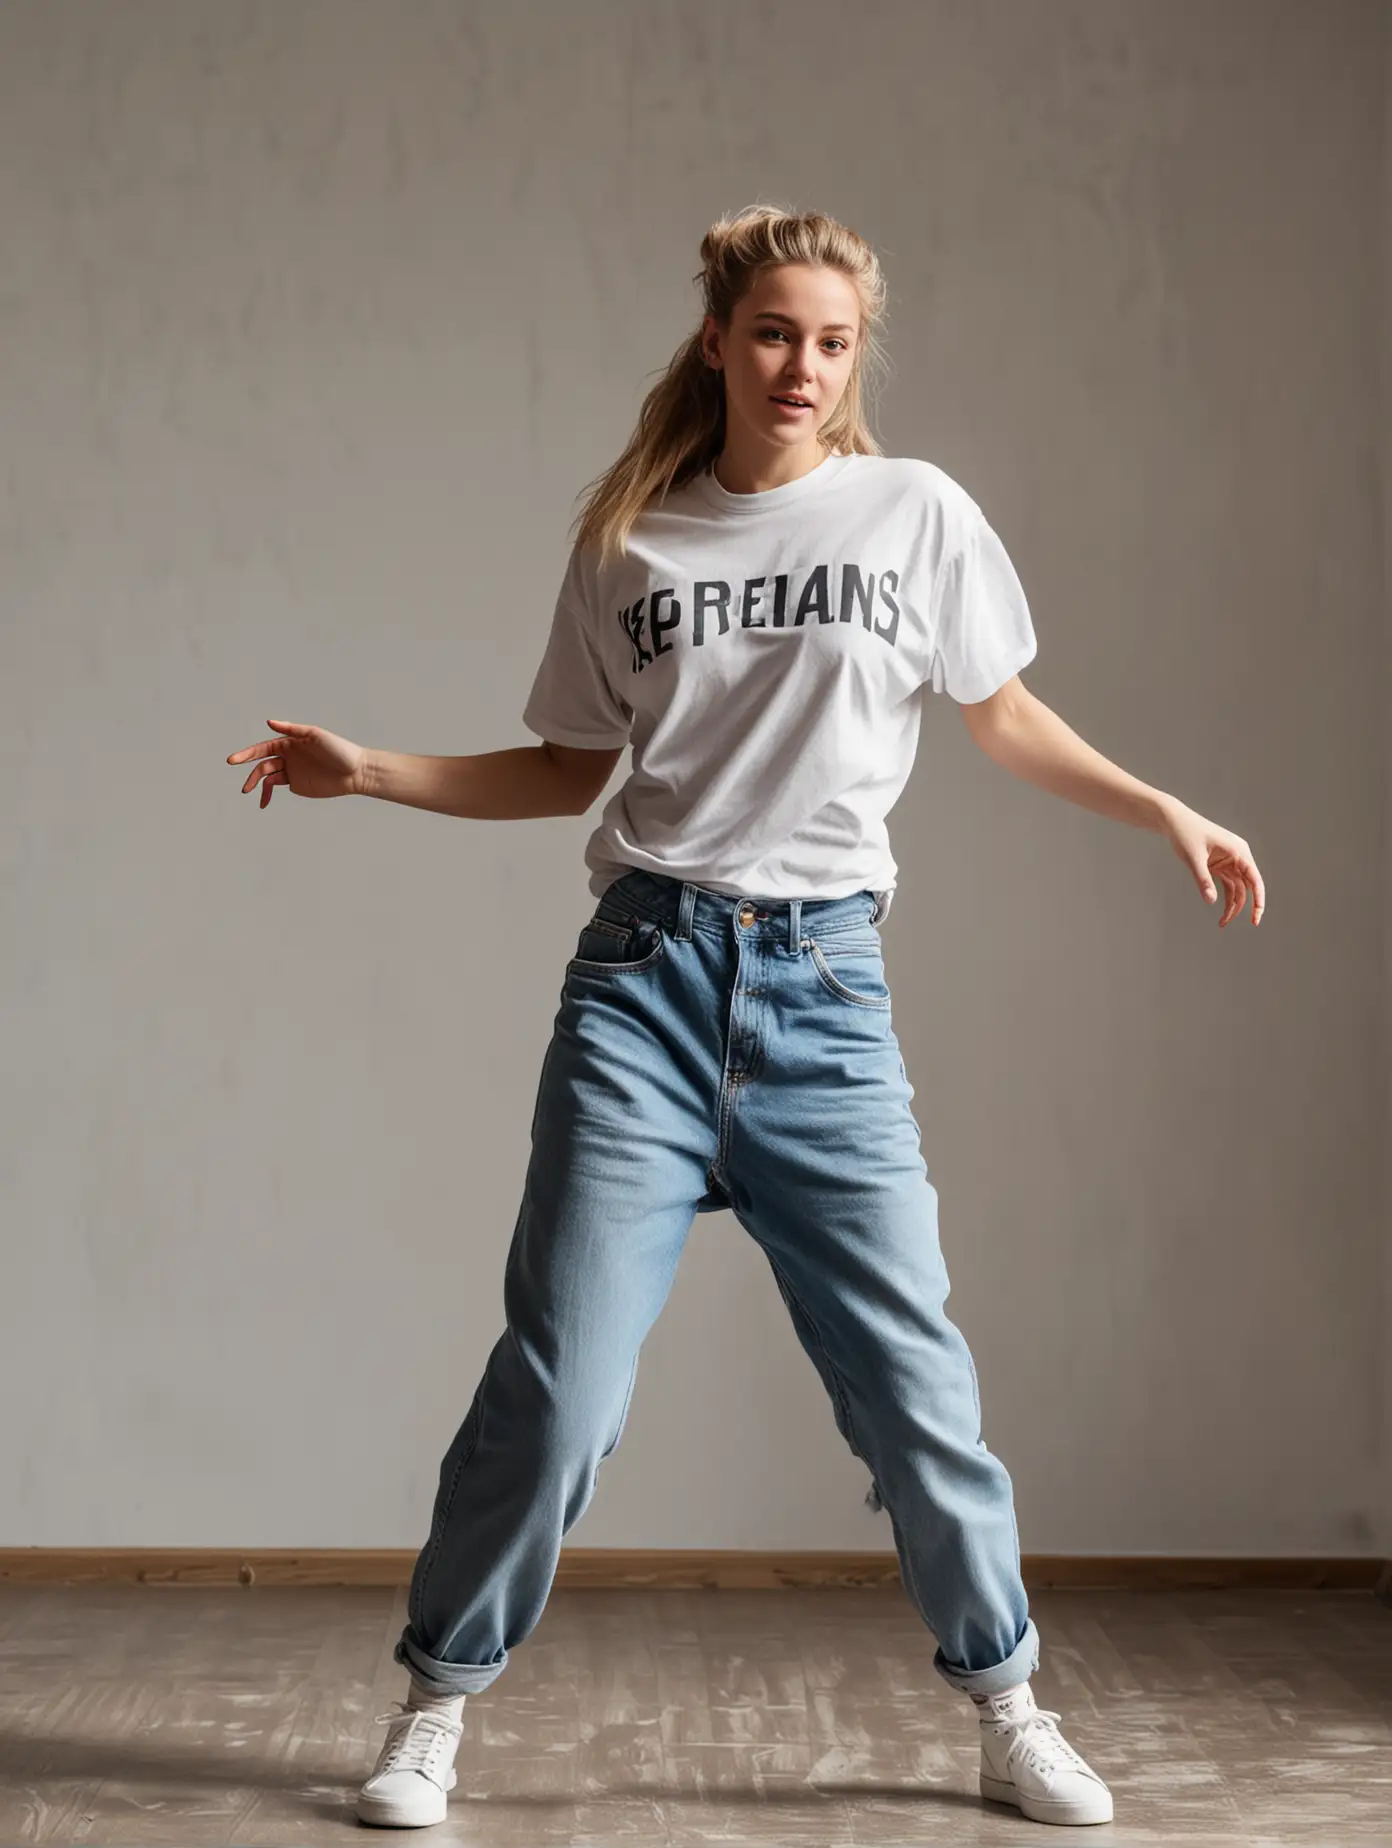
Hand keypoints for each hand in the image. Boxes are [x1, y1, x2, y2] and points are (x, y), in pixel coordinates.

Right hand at [226, 720, 367, 808]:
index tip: (234, 760)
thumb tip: (269, 722)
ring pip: (267, 776)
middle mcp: (288, 756)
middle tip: (243, 786)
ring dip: (257, 784)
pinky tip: (264, 801)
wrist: (355, 772)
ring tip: (250, 792)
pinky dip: (267, 794)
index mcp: (290, 742)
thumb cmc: (338, 750)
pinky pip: (276, 787)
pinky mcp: (297, 784)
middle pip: (262, 764)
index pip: (263, 748)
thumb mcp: (315, 735)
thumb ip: (292, 730)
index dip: (247, 754)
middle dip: (250, 774)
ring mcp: (291, 771)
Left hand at [1159, 797, 1264, 926]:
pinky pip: (1228, 885)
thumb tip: (1211, 901)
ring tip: (1222, 923)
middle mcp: (1238, 856)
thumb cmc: (1185, 834)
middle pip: (1248, 886)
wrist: (1174, 821)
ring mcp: (1229, 861)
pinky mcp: (1220, 865)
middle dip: (1244, 907)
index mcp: (1238, 851)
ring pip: (1237, 888)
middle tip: (1240, 924)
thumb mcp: (1193, 858)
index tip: (1256, 918)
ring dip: (1232, 906)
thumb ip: (1203, 879)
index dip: (1259, 900)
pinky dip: (1224, 898)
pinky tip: (1221, 912)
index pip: (1254, 879)